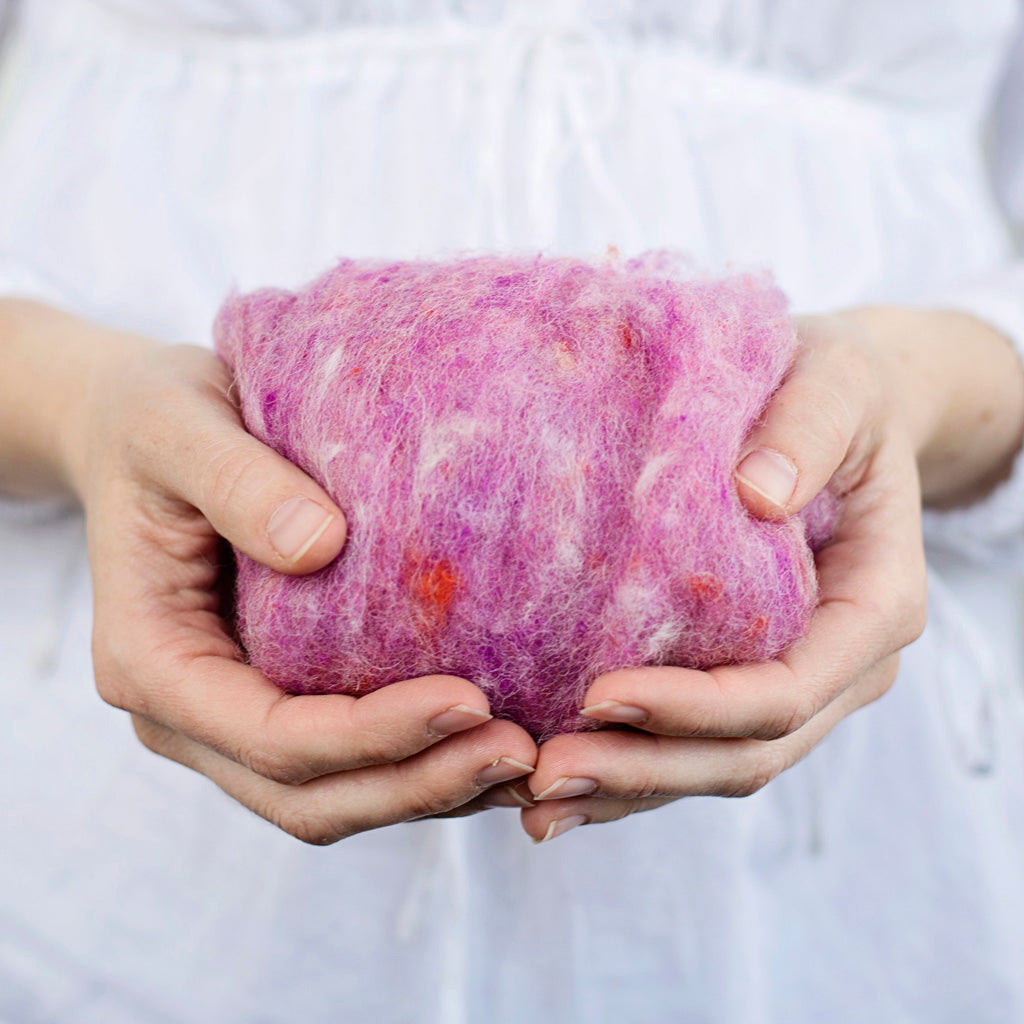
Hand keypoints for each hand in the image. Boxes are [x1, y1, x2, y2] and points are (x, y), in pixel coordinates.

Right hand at [1, 301, 535, 843]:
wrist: (137, 429)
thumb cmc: (154, 421)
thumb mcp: (174, 425)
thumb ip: (235, 481)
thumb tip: (323, 544)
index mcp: (151, 663)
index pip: (272, 738)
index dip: (373, 735)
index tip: (471, 699)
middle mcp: (187, 714)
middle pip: (308, 796)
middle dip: (418, 784)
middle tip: (523, 751)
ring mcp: (229, 719)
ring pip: (334, 798)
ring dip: (431, 790)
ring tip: (531, 760)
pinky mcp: (275, 701)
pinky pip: (349, 762)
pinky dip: (421, 763)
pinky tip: (495, 736)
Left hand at [517, 307, 1023, 841]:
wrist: (840, 409)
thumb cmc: (841, 390)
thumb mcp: (838, 384)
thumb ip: (809, 430)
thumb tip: (756, 493)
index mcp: (873, 608)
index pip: (786, 689)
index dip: (697, 707)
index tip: (602, 696)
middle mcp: (840, 665)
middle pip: (745, 752)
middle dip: (646, 770)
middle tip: (544, 775)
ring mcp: (796, 681)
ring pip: (713, 765)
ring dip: (626, 789)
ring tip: (534, 799)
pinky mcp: (745, 677)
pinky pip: (690, 742)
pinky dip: (628, 769)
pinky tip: (554, 784)